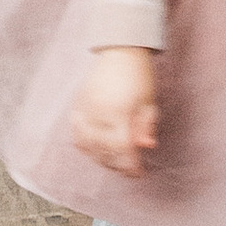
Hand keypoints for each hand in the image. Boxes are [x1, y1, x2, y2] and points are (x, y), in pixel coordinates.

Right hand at [69, 45, 160, 176]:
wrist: (120, 51)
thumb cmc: (139, 76)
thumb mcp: (149, 102)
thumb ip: (146, 126)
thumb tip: (146, 147)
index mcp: (118, 111)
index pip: (122, 148)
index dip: (130, 165)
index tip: (139, 173)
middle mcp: (98, 113)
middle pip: (104, 150)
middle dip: (118, 164)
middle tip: (129, 169)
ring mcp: (85, 110)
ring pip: (88, 146)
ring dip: (101, 158)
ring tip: (114, 162)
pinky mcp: (78, 107)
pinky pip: (77, 134)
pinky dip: (85, 146)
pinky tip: (95, 150)